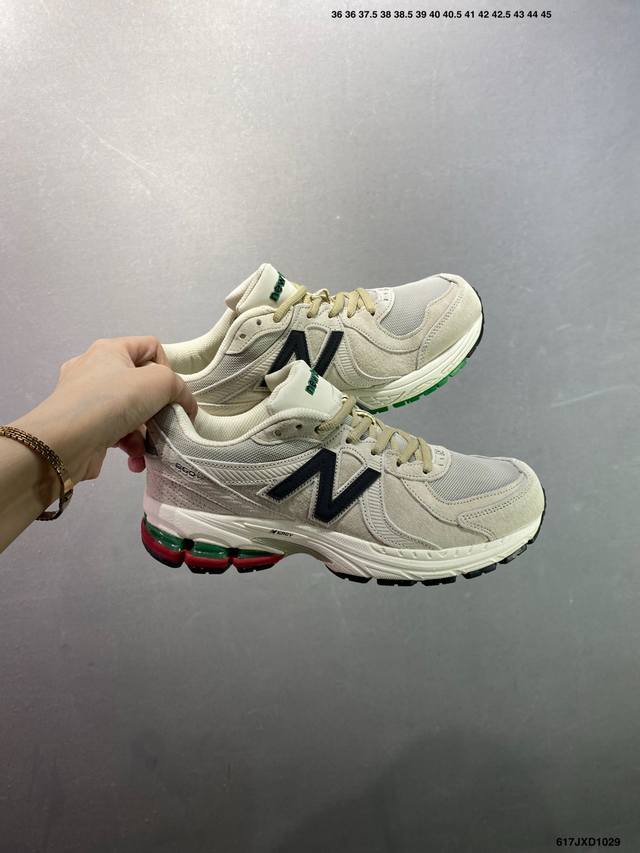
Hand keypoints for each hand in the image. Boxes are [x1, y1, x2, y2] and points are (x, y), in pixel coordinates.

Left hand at [12, 337, 195, 483]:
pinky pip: (117, 433)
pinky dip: (130, 447)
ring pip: (131, 412)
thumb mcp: (159, 382)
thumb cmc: (113, 401)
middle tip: (165, 422)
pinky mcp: (85, 427)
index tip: (170, 392)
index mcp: (110, 350)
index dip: (167, 367)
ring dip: (146, 433)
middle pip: (141, 385)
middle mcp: (95, 370)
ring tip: (150, 448)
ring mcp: (87, 400)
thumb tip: (186, 406)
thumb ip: (179, 388)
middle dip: (158, 408)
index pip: (150, 347)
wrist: (65, 442)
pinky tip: (135, 460)